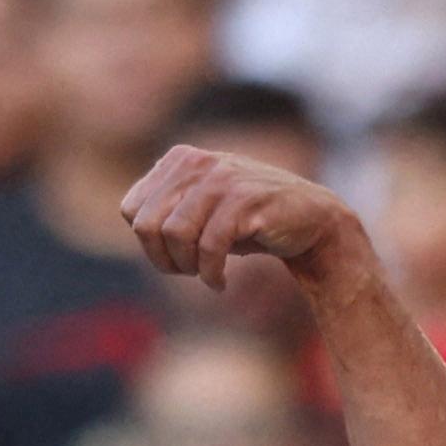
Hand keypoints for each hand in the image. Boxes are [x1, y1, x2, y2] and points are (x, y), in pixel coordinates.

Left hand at [120, 146, 364, 292]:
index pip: (131, 211)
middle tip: (189, 273)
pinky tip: (222, 284)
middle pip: (146, 225)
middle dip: (163, 261)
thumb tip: (132, 220)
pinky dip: (211, 275)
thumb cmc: (250, 222)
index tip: (176, 259)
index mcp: (179, 161)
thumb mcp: (201, 210)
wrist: (314, 221)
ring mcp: (222, 179)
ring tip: (207, 275)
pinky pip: (209, 246)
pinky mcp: (245, 201)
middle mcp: (197, 163)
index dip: (148, 245)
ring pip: (174, 235)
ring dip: (188, 268)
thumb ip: (167, 209)